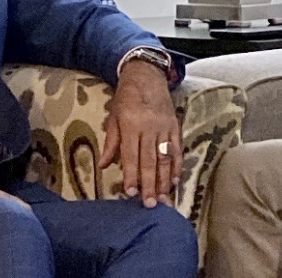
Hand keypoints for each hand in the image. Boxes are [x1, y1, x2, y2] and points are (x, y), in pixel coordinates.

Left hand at [100, 61, 181, 208]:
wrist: (146, 76)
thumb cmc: (126, 98)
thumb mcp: (113, 117)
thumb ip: (111, 142)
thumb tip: (104, 165)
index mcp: (131, 125)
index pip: (131, 155)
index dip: (132, 175)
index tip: (130, 193)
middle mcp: (149, 128)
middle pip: (150, 161)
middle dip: (149, 184)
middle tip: (149, 204)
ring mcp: (164, 128)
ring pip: (165, 158)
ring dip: (164, 180)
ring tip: (162, 198)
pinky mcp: (175, 127)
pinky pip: (177, 150)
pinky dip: (177, 166)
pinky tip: (174, 181)